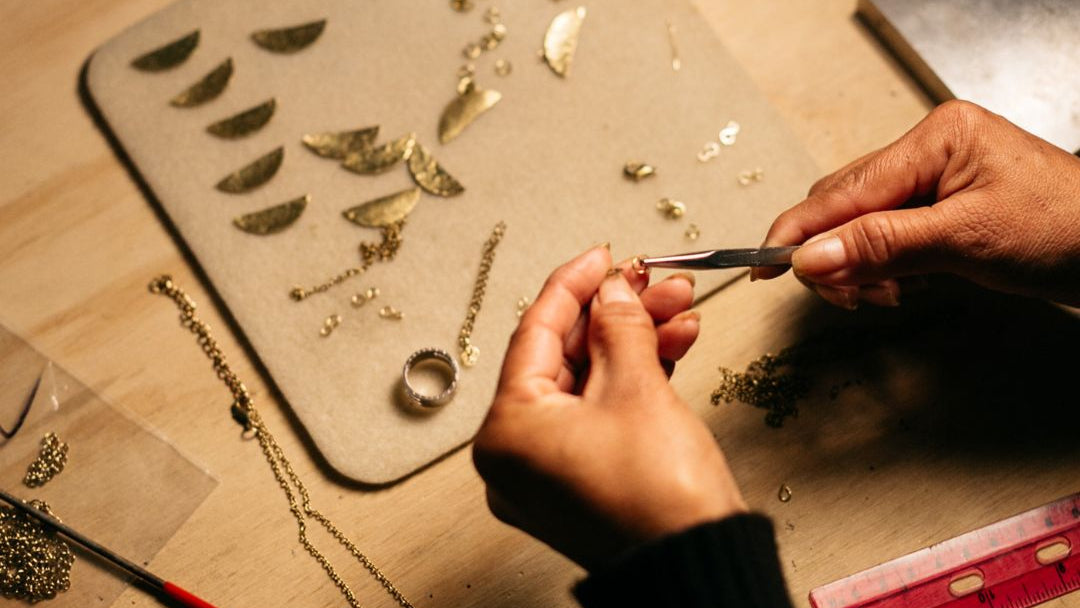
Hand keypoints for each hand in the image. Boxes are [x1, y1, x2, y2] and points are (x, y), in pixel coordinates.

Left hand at [472, 245, 745, 569]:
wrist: (700, 566)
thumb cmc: (660, 502)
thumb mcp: (639, 388)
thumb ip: (620, 325)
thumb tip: (613, 291)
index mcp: (507, 432)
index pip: (535, 333)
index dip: (574, 284)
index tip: (603, 256)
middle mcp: (515, 457)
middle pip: (565, 358)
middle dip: (618, 314)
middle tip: (655, 283)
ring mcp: (546, 473)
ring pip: (588, 384)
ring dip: (635, 342)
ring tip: (679, 311)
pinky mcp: (579, 482)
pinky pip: (598, 415)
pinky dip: (634, 381)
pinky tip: (672, 347)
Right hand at [753, 100, 1079, 307]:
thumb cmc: (1066, 231)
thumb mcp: (964, 240)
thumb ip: (880, 245)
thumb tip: (809, 257)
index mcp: (936, 138)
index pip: (845, 189)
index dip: (799, 230)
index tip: (763, 263)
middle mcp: (930, 151)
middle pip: (845, 204)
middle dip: (834, 255)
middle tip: (840, 296)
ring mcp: (935, 178)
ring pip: (861, 223)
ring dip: (858, 266)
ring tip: (882, 295)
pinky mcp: (942, 207)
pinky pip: (887, 235)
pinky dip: (881, 266)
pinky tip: (897, 285)